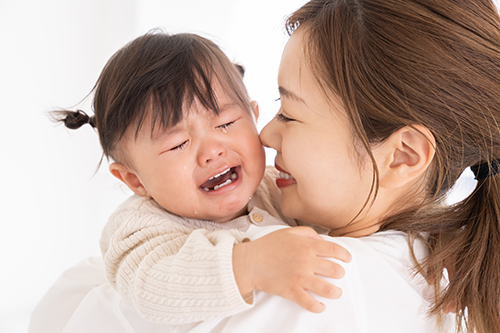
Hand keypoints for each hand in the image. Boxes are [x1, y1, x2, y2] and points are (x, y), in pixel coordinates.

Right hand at [233, 226, 351, 312]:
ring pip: (328, 289)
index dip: (344, 255)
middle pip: (335, 270)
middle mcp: (306, 262)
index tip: (348, 259)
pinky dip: (318, 307)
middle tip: (338, 274)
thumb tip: (322, 240)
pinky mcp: (292, 291)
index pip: (334, 249)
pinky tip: (320, 306)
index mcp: (306, 246)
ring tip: (335, 292)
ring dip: (335, 292)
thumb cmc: (267, 246)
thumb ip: (307, 233)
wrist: (249, 262)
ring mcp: (300, 278)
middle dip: (340, 273)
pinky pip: (310, 303)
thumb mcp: (288, 232)